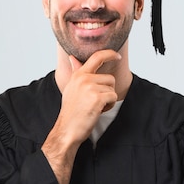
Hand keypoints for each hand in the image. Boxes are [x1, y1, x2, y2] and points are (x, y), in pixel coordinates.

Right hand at [42, 49, 120, 183]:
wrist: (67, 129)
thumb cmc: (71, 111)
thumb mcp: (71, 88)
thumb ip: (75, 72)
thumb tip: (72, 58)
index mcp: (78, 75)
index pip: (96, 57)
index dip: (109, 54)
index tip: (116, 55)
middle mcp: (84, 78)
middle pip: (110, 78)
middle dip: (107, 91)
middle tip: (94, 101)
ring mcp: (90, 88)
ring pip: (112, 89)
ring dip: (108, 99)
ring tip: (95, 106)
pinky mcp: (97, 98)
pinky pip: (113, 97)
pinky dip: (109, 106)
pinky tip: (98, 111)